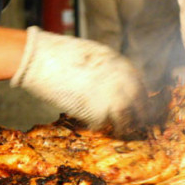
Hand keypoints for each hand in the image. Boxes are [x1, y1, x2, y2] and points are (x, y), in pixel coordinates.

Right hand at [12, 27, 150, 136]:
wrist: (41, 59)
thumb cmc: (63, 54)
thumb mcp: (96, 55)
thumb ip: (112, 70)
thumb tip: (119, 84)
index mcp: (123, 66)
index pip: (142, 90)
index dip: (140, 102)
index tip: (137, 109)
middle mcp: (123, 83)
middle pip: (141, 108)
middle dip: (137, 119)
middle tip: (131, 125)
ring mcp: (111, 99)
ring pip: (126, 122)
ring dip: (120, 127)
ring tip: (114, 130)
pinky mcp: (96, 113)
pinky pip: (101, 125)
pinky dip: (95, 125)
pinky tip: (88, 121)